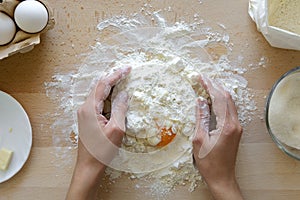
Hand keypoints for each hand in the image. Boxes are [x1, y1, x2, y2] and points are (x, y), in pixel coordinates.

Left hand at [66, 67, 130, 199]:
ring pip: (99, 94)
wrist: (89, 166)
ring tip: (123, 80)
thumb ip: (120, 109)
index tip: (127, 69)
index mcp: (90, 108)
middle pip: (99, 87)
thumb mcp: (116, 129)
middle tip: (126, 72)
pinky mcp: (88, 119)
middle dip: (113, 78)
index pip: (103, 85)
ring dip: (110, 87)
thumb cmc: (102, 150)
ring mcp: (85, 114)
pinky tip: (116, 96)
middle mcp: (85, 108)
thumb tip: (124, 93)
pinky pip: (99, 102)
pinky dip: (108, 97)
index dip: (116, 75)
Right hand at [193, 76, 242, 199]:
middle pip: (227, 98)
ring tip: (206, 85)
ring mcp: (237, 127)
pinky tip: (213, 100)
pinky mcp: (235, 131)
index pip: (219, 99)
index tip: (200, 78)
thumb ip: (201, 117)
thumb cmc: (209, 163)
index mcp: (226, 126)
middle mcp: (235, 124)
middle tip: (203, 79)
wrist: (222, 177)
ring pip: (230, 103)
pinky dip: (221, 102)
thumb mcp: (199, 139)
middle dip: (215, 86)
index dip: (209, 86)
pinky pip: (229, 111)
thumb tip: (200, 100)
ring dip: (219, 93)